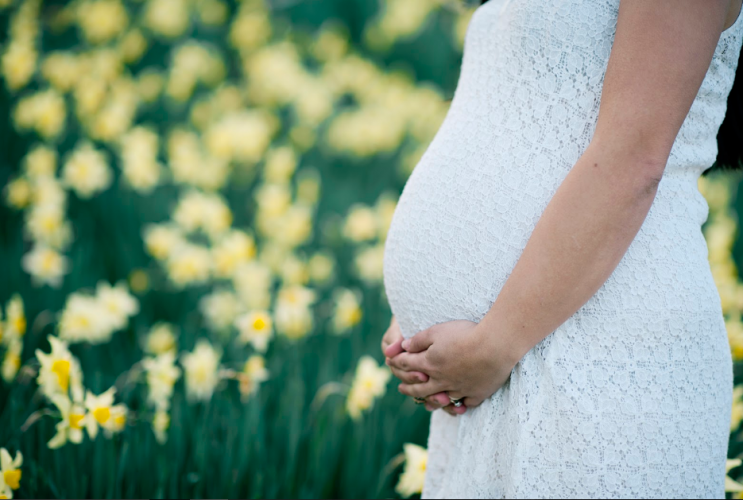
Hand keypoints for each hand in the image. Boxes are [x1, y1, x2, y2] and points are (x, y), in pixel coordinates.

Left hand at [388, 320, 518, 408]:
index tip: (390, 362)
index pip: (407, 364)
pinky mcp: (476, 394)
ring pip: (440, 399)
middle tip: (401, 388)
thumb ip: (419, 340)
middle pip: (419, 387)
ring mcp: (459, 389)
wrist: (495, 346)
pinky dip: (458, 406)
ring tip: (425, 402)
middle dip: (408, 388)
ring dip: (430, 401)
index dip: (397, 362)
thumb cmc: (465, 334)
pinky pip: (464, 404)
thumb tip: (404, 346)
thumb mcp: (437, 331)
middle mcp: (441, 380)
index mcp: (430, 363)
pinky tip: (456, 405)